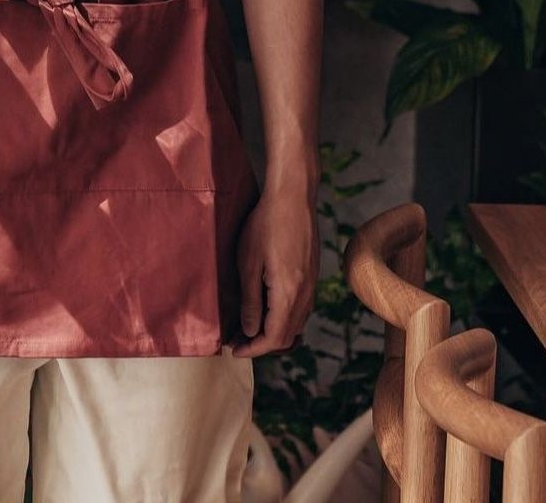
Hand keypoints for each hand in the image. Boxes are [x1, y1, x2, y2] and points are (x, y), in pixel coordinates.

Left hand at [229, 187, 318, 356]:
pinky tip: (265, 309)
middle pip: (287, 336)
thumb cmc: (266, 225)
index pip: (274, 338)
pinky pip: (300, 309)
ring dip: (272, 332)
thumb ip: (250, 301)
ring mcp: (312, 286)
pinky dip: (283, 318)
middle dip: (261, 344)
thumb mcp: (248, 263)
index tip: (233, 349)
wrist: (293, 197)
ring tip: (247, 327)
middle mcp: (305, 295)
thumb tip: (249, 330)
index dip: (253, 349)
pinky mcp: (312, 276)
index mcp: (289, 295)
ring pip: (295, 324)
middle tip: (236, 340)